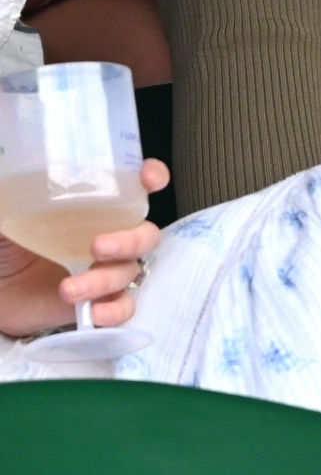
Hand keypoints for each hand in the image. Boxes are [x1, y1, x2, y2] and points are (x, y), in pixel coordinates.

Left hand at [0, 158, 168, 337]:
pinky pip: (123, 307)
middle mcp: (107, 236)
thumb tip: (7, 164)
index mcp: (93, 209)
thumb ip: (15, 190)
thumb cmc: (2, 246)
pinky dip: (113, 310)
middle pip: (145, 235)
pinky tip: (92, 311)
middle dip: (130, 240)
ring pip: (131, 272)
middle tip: (98, 246)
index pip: (135, 187)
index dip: (151, 179)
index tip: (148, 179)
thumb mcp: (5, 208)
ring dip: (105, 281)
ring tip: (70, 289)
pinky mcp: (96, 302)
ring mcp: (104, 270)